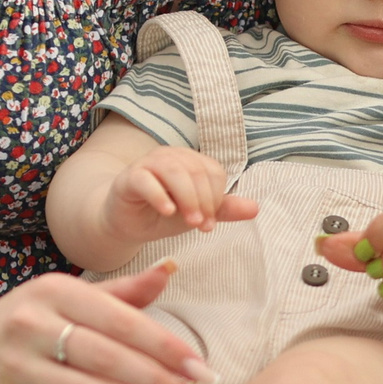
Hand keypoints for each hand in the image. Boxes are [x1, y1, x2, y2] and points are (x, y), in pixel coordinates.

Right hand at [0, 264, 219, 383]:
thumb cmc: (27, 325)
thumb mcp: (66, 299)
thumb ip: (120, 293)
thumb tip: (171, 268)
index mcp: (54, 292)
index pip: (122, 321)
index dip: (167, 348)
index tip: (204, 372)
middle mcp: (30, 326)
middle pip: (109, 360)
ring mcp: (13, 370)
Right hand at [104, 147, 259, 246]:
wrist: (127, 223)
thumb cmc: (163, 214)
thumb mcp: (197, 213)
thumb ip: (223, 209)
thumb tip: (255, 208)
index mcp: (191, 161)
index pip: (213, 172)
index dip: (216, 197)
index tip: (210, 223)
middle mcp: (171, 156)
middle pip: (195, 170)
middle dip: (204, 201)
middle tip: (203, 226)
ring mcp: (148, 164)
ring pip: (173, 171)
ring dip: (187, 198)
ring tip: (190, 223)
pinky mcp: (129, 177)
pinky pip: (145, 180)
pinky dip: (159, 195)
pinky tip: (167, 212)